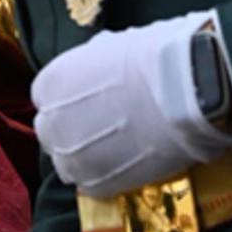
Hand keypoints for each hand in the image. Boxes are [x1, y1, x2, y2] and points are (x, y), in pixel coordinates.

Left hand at [31, 12, 231, 197]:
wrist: (186, 92)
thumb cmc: (152, 57)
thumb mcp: (111, 45)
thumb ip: (92, 63)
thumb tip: (98, 66)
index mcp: (51, 83)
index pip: (45, 96)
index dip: (68, 97)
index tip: (89, 97)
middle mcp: (53, 124)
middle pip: (51, 130)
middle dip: (71, 127)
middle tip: (102, 122)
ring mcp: (73, 159)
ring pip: (66, 162)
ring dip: (84, 155)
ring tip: (116, 145)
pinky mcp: (98, 185)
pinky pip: (90, 185)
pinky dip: (105, 174)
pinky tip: (126, 161)